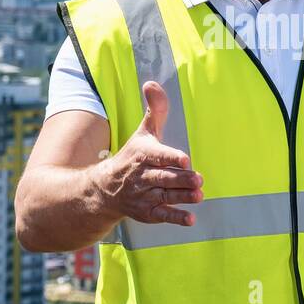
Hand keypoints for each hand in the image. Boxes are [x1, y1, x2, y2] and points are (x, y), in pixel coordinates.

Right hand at [92, 81, 203, 226]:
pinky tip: (190, 219)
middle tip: (198, 179)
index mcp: (143, 155)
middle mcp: (143, 176)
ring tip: (199, 196)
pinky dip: (175, 218)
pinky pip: (161, 215)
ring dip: (182, 197)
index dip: (171, 157)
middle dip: (180, 179)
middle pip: (164, 178)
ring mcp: (145, 195)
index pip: (158, 156)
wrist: (105, 189)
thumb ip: (154, 110)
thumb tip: (152, 83)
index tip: (185, 159)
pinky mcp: (147, 212)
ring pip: (165, 196)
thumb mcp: (142, 133)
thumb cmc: (131, 157)